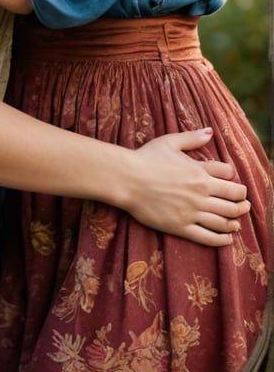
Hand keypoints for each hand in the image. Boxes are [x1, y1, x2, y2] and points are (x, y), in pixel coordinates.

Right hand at [123, 128, 249, 245]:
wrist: (127, 179)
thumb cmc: (146, 158)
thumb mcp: (170, 141)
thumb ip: (192, 138)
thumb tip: (210, 132)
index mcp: (199, 172)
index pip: (229, 176)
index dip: (234, 179)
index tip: (233, 182)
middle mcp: (200, 193)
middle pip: (232, 201)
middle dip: (242, 204)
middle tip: (245, 205)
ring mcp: (192, 212)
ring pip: (223, 220)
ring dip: (235, 222)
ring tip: (238, 222)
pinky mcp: (181, 227)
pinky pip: (208, 237)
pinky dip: (222, 239)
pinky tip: (227, 238)